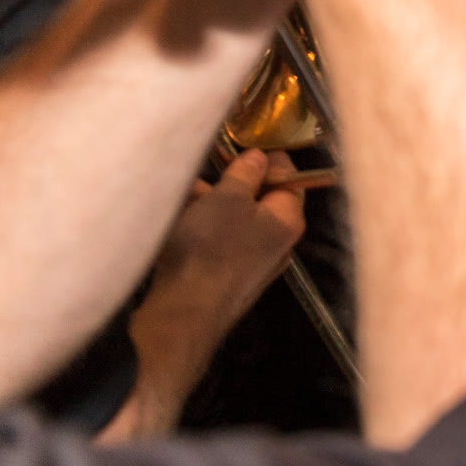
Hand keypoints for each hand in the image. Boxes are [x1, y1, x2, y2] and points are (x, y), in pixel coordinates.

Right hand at [107, 149, 305, 439]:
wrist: (181, 318)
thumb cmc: (210, 250)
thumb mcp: (228, 197)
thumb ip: (245, 173)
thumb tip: (259, 158)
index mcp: (288, 221)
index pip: (290, 179)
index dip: (268, 160)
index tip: (245, 148)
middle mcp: (276, 245)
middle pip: (257, 201)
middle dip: (229, 185)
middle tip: (204, 174)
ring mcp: (251, 266)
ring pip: (232, 223)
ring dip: (208, 206)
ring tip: (182, 197)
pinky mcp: (224, 282)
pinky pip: (216, 245)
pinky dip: (199, 231)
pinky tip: (176, 225)